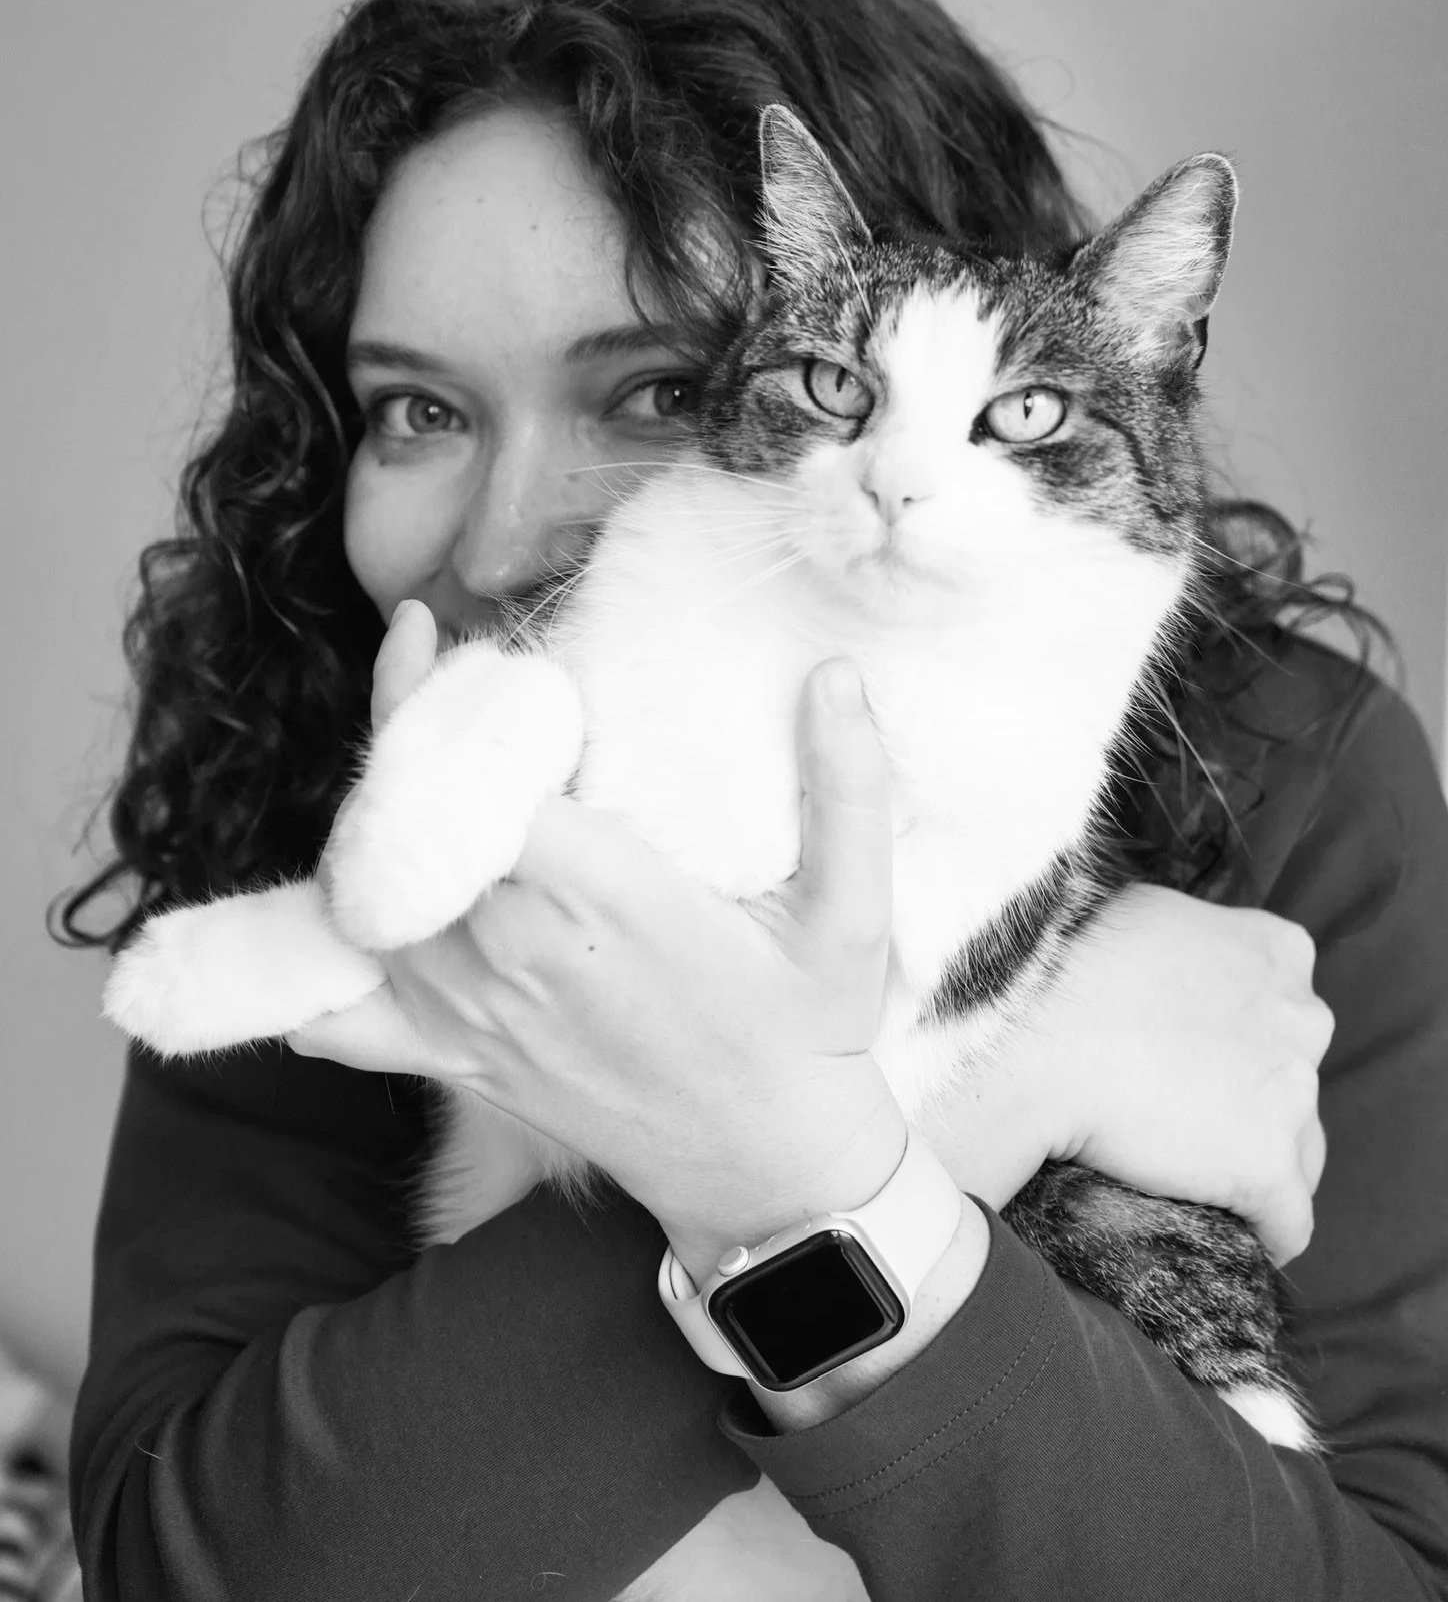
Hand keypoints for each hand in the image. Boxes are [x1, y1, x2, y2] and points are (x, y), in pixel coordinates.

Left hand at [290, 604, 907, 1280]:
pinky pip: (340, 1013)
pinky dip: (315, 959)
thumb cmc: (808, 1035)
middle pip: (399, 816)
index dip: (432, 696)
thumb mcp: (853, 912)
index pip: (464, 774)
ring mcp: (468, 1010)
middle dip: (403, 735)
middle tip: (430, 674)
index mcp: (597, 893)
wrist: (768, 1172)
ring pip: (360, 891)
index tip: (430, 634)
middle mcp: (508, 948)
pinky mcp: (455, 1059)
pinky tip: (338, 900)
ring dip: (370, 814)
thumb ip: (849, 787)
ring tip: (412, 756)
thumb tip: (841, 674)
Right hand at [920, 884, 1331, 1264]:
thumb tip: (1167, 961)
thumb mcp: (1146, 913)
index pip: (1283, 1009)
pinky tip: (1230, 1239)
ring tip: (1200, 1182)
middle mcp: (1302, 1019)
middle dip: (1252, 1102)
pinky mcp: (1265, 1169)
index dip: (1238, 1043)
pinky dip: (1262, 1234)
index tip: (1195, 1063)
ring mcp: (1291, 1096)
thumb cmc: (1069, 963)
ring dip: (1257, 1167)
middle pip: (1295, 1080)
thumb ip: (1186, 940)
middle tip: (1182, 1117)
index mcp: (1278, 951)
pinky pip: (1288, 1223)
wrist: (1037, 1032)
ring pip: (1299, 1152)